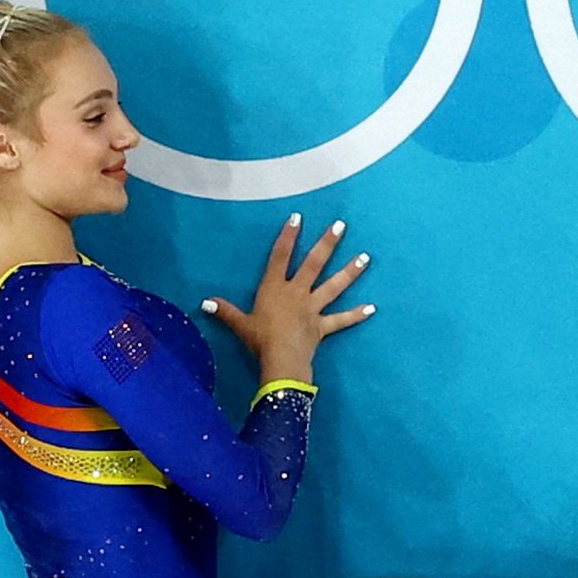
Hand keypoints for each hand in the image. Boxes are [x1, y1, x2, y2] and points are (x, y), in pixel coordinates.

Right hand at [202, 215, 374, 385]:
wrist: (282, 359)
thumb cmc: (259, 340)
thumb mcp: (240, 324)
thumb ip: (225, 311)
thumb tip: (204, 303)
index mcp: (274, 288)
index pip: (280, 256)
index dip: (288, 236)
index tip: (297, 217)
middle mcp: (297, 293)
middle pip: (314, 263)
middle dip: (328, 243)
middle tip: (341, 225)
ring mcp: (313, 308)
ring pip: (334, 286)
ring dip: (350, 272)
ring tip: (365, 257)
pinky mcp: (323, 326)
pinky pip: (341, 319)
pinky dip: (356, 314)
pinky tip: (372, 308)